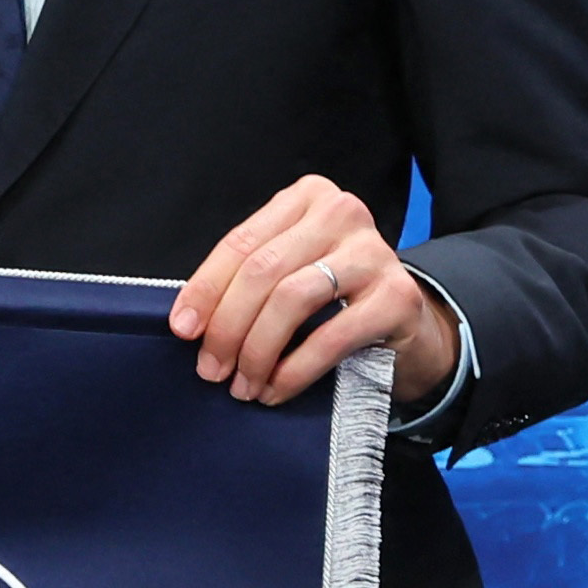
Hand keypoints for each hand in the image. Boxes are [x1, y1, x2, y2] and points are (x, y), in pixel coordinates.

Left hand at [168, 175, 459, 409]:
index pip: (241, 242)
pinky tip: (276, 390)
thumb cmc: (333, 298)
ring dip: (258, 351)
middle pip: (263, 270)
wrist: (405, 325)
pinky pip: (330, 337)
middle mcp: (343, 213)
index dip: (205, 290)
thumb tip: (188, 323)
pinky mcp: (398, 296)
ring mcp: (374, 252)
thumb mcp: (289, 272)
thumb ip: (246, 281)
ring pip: (292, 299)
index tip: (182, 330)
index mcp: (308, 197)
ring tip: (243, 385)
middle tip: (211, 370)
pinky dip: (294, 370)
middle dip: (228, 326)